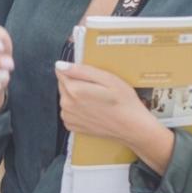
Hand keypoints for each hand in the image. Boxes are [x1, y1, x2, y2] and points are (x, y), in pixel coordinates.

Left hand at [54, 61, 169, 162]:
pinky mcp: (71, 126)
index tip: (90, 77)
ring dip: (76, 96)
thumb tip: (59, 65)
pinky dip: (77, 109)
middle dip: (76, 83)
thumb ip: (81, 70)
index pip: (61, 72)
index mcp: (74, 90)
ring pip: (65, 97)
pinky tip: (92, 110)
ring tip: (96, 100)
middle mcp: (66, 104)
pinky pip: (68, 111)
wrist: (132, 127)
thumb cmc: (123, 101)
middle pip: (63, 85)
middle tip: (97, 89)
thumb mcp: (107, 79)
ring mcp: (68, 117)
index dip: (76, 71)